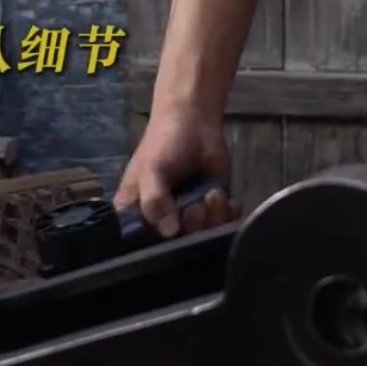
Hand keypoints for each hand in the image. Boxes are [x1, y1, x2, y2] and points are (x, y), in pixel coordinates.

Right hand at [113, 104, 234, 237]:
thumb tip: (170, 231)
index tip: (176, 232)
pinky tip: (231, 201)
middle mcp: (161, 220)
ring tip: (214, 196)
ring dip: (214, 220)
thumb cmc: (164, 142)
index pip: (144, 245)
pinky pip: (222, 224)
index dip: (161, 246)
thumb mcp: (152, 170)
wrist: (194, 118)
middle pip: (179, 244)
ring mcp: (188, 215)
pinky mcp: (212, 207)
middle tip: (198, 206)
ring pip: (203, 235)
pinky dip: (229, 216)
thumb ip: (155, 200)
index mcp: (136, 214)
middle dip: (193, 228)